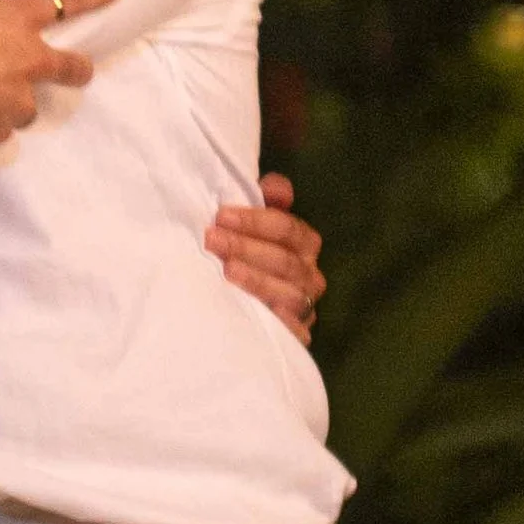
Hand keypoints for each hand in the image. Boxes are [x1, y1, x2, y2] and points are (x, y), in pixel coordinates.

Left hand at [205, 170, 324, 347]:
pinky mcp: (297, 336)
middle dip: (246, 247)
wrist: (248, 310)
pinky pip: (295, 331)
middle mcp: (310, 275)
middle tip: (212, 239)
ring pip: (288, 293)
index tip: (221, 215)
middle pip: (284, 260)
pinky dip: (280, 321)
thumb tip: (278, 187)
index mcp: (305, 244)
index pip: (287, 228)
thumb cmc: (248, 254)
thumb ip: (265, 199)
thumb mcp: (253, 224)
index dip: (255, 220)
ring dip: (256, 280)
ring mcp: (305, 307)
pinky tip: (259, 311)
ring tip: (227, 270)